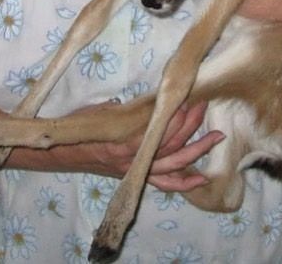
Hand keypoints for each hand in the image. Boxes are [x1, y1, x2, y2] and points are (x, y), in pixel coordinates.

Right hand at [57, 101, 223, 191]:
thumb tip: (153, 100)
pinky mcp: (137, 176)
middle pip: (170, 145)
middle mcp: (133, 160)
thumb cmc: (80, 128)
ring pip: (173, 163)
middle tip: (203, 105)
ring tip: (216, 136)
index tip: (187, 98)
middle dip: (190, 124)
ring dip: (197, 150)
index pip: (157, 130)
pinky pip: (163, 183)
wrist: (65, 152)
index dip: (175, 116)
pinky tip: (200, 179)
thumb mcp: (100, 112)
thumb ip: (127, 108)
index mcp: (123, 142)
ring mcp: (136, 170)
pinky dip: (183, 184)